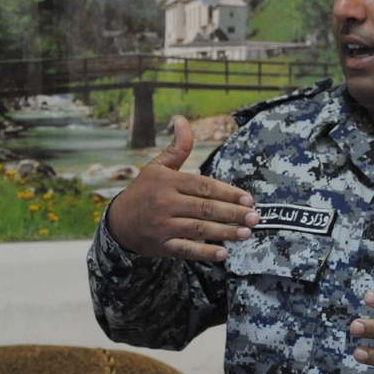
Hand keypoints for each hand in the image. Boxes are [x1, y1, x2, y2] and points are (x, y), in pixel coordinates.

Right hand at [106, 116, 258, 261]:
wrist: (118, 222)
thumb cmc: (144, 191)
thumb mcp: (158, 166)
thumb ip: (177, 147)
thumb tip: (182, 119)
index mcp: (168, 182)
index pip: (203, 186)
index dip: (227, 193)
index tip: (248, 199)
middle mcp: (165, 203)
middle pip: (204, 208)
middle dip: (232, 213)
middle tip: (255, 217)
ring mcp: (162, 226)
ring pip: (198, 229)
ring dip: (224, 232)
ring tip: (246, 233)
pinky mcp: (161, 246)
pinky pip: (185, 250)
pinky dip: (204, 252)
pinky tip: (223, 253)